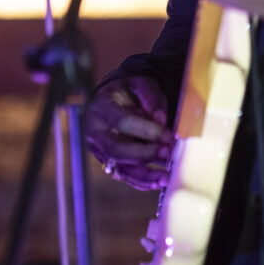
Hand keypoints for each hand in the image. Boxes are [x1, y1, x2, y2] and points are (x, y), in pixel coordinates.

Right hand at [85, 75, 172, 189]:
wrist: (113, 99)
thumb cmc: (128, 91)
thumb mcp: (139, 83)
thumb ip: (150, 96)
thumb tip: (160, 118)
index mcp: (101, 109)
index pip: (121, 122)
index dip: (144, 130)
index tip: (167, 135)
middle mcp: (96, 133)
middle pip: (116, 149)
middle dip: (144, 153)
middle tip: (168, 153)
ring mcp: (100, 151)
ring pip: (120, 167)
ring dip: (145, 174)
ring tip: (167, 176)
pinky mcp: (109, 163)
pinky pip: (125, 176)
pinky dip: (143, 181)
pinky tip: (159, 181)